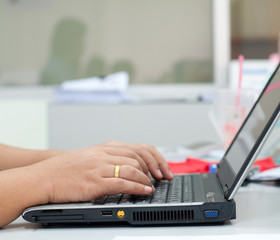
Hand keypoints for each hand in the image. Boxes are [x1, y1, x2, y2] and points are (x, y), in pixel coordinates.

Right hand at [29, 142, 172, 203]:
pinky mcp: (95, 182)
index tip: (162, 166)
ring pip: (133, 169)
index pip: (137, 148)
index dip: (154, 158)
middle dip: (155, 167)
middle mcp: (104, 154)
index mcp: (104, 147)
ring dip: (147, 179)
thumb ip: (108, 158)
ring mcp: (100, 167)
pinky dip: (138, 187)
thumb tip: (129, 166)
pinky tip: (145, 191)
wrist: (43, 176)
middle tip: (162, 177)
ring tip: (153, 185)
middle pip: (139, 157)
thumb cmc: (64, 169)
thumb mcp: (90, 157)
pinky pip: (123, 183)